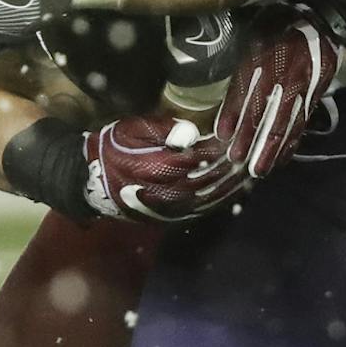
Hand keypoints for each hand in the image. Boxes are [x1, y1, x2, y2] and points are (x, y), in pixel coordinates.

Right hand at [86, 113, 248, 222]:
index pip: (202, 156)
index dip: (221, 146)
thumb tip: (191, 132)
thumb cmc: (114, 149)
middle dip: (233, 165)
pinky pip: (204, 209)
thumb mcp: (132, 130)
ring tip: (250, 170)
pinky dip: (222, 199)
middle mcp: (170, 191)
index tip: (237, 134)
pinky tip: (235, 190)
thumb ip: (161, 130)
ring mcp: (173, 207)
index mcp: (161, 167)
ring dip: (233, 184)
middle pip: (212, 177)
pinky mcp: (173, 216)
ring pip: (212, 196)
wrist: (94, 182)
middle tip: (251, 152)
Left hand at [215, 4, 339, 177]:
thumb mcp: (255, 37)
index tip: (223, 136)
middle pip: (265, 112)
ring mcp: (301, 84)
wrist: (321, 16)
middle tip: (240, 162)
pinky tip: (284, 157)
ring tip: (260, 169)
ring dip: (272, 148)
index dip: (234, 113)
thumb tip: (227, 99)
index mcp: (263, 55)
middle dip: (252, 139)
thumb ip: (243, 66)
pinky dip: (292, 141)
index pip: (245, 89)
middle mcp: (282, 72)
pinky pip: (302, 121)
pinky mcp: (316, 92)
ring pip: (285, 121)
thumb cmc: (280, 24)